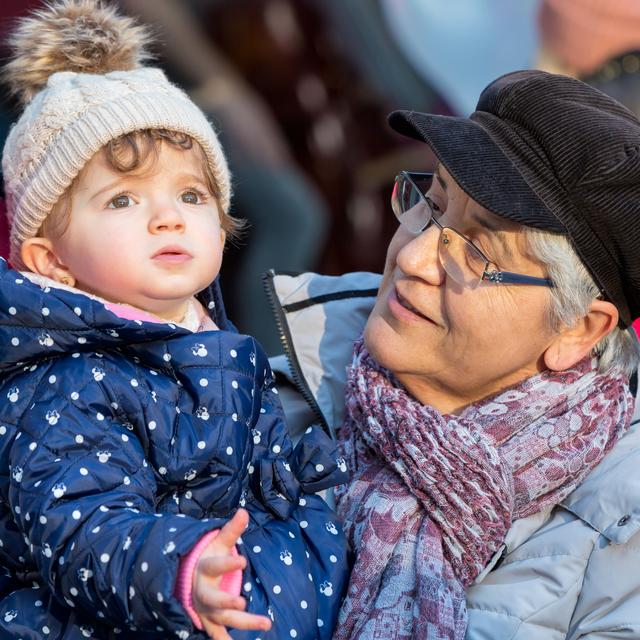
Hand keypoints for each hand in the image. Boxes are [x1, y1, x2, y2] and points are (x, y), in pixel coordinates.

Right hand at [192, 509, 271, 639]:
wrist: (187, 577)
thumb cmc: (208, 557)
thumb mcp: (218, 542)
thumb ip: (232, 530)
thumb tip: (244, 511)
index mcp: (205, 568)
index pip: (215, 565)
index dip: (228, 564)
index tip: (243, 561)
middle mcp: (203, 591)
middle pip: (214, 599)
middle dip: (226, 602)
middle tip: (242, 603)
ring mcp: (205, 609)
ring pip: (222, 619)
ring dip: (242, 623)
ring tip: (266, 623)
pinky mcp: (209, 621)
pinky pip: (217, 634)